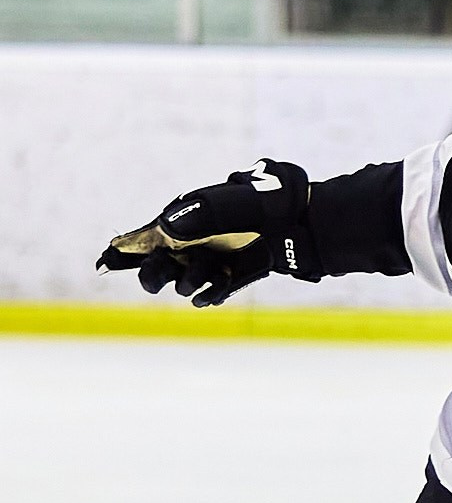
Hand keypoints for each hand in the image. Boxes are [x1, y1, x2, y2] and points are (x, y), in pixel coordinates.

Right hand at [96, 159, 319, 306]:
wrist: (295, 221)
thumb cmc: (258, 205)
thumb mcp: (227, 205)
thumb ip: (197, 215)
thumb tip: (166, 229)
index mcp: (178, 222)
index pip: (141, 240)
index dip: (121, 252)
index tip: (104, 264)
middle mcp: (187, 245)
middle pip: (156, 267)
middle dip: (152, 274)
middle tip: (154, 279)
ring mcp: (206, 263)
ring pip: (183, 282)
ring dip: (189, 281)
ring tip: (205, 276)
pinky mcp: (226, 278)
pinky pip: (210, 293)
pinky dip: (209, 296)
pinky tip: (208, 298)